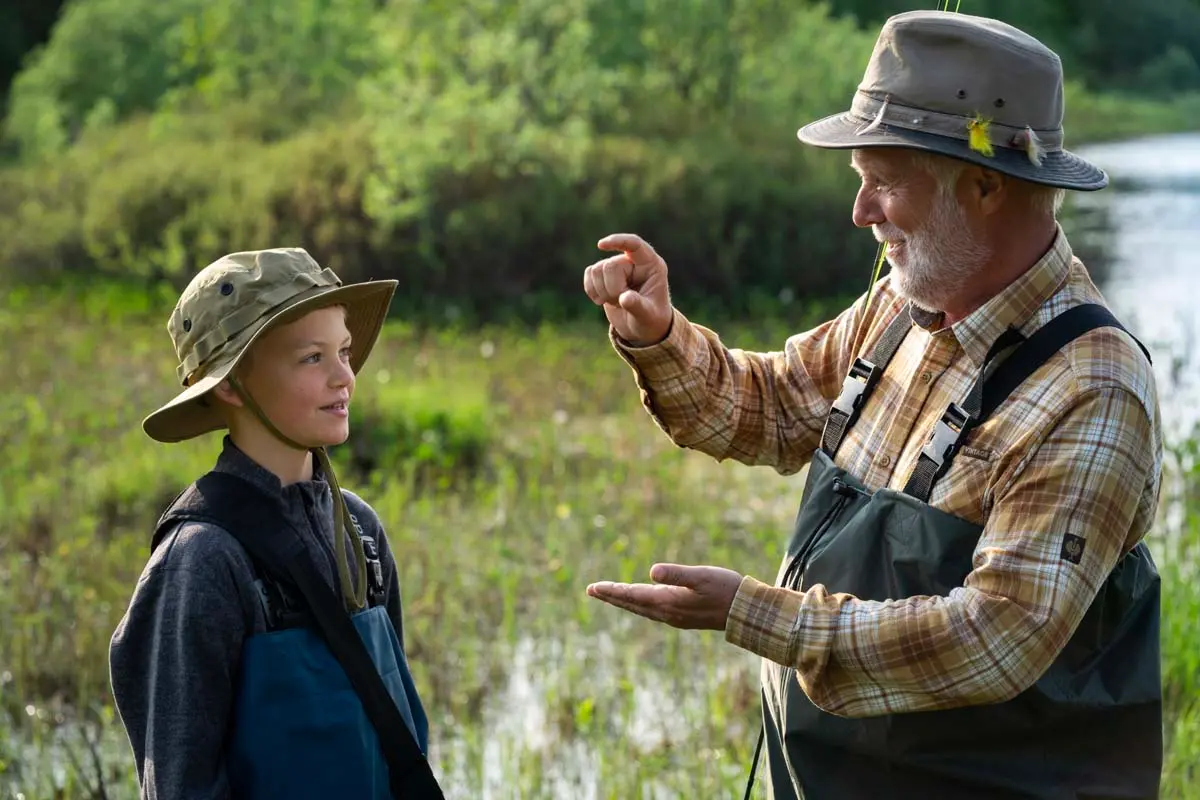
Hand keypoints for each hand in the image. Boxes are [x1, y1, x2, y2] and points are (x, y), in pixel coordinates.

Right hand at [583, 233, 673, 345]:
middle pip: (609, 266)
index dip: (618, 241)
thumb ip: (637, 305)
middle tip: (622, 303)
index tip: (600, 245)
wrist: (642, 328)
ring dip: (602, 291)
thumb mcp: (648, 315)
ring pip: (596, 270)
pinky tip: (601, 300)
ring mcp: (618, 267)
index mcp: (651, 265)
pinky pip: (589, 273)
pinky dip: (591, 290)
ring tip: (615, 302)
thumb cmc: (651, 320)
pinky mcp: (604, 274)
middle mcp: (633, 262)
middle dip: (611, 289)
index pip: (635, 245)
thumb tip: (624, 298)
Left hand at [585, 563, 742, 630]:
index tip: (593, 588)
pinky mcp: (682, 617)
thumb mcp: (701, 576)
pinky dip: (639, 604)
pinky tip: (640, 601)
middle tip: (591, 590)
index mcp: (668, 602)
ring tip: (609, 594)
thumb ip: (676, 574)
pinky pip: (652, 611)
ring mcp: (675, 617)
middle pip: (632, 604)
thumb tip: (651, 571)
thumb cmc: (725, 589)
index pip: (632, 595)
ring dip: (624, 601)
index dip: (612, 590)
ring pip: (641, 609)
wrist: (746, 612)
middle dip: (612, 596)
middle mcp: (667, 613)